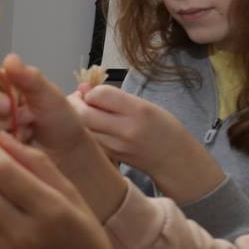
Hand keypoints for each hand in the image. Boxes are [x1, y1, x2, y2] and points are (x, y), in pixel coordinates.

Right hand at [0, 54, 126, 220]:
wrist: (69, 153)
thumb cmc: (60, 121)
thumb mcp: (50, 96)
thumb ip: (29, 78)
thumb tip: (10, 58)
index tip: (7, 104)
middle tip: (25, 121)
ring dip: (0, 135)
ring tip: (26, 134)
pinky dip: (0, 151)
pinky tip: (19, 148)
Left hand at [73, 83, 224, 203]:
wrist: (174, 160)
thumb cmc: (161, 128)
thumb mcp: (145, 105)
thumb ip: (113, 97)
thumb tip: (83, 88)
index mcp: (138, 111)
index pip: (100, 94)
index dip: (91, 91)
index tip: (92, 92)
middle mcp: (125, 129)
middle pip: (82, 113)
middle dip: (74, 103)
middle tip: (79, 101)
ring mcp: (115, 146)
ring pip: (80, 129)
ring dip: (76, 118)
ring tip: (85, 114)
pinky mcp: (108, 157)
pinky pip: (86, 140)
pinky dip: (82, 131)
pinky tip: (91, 128)